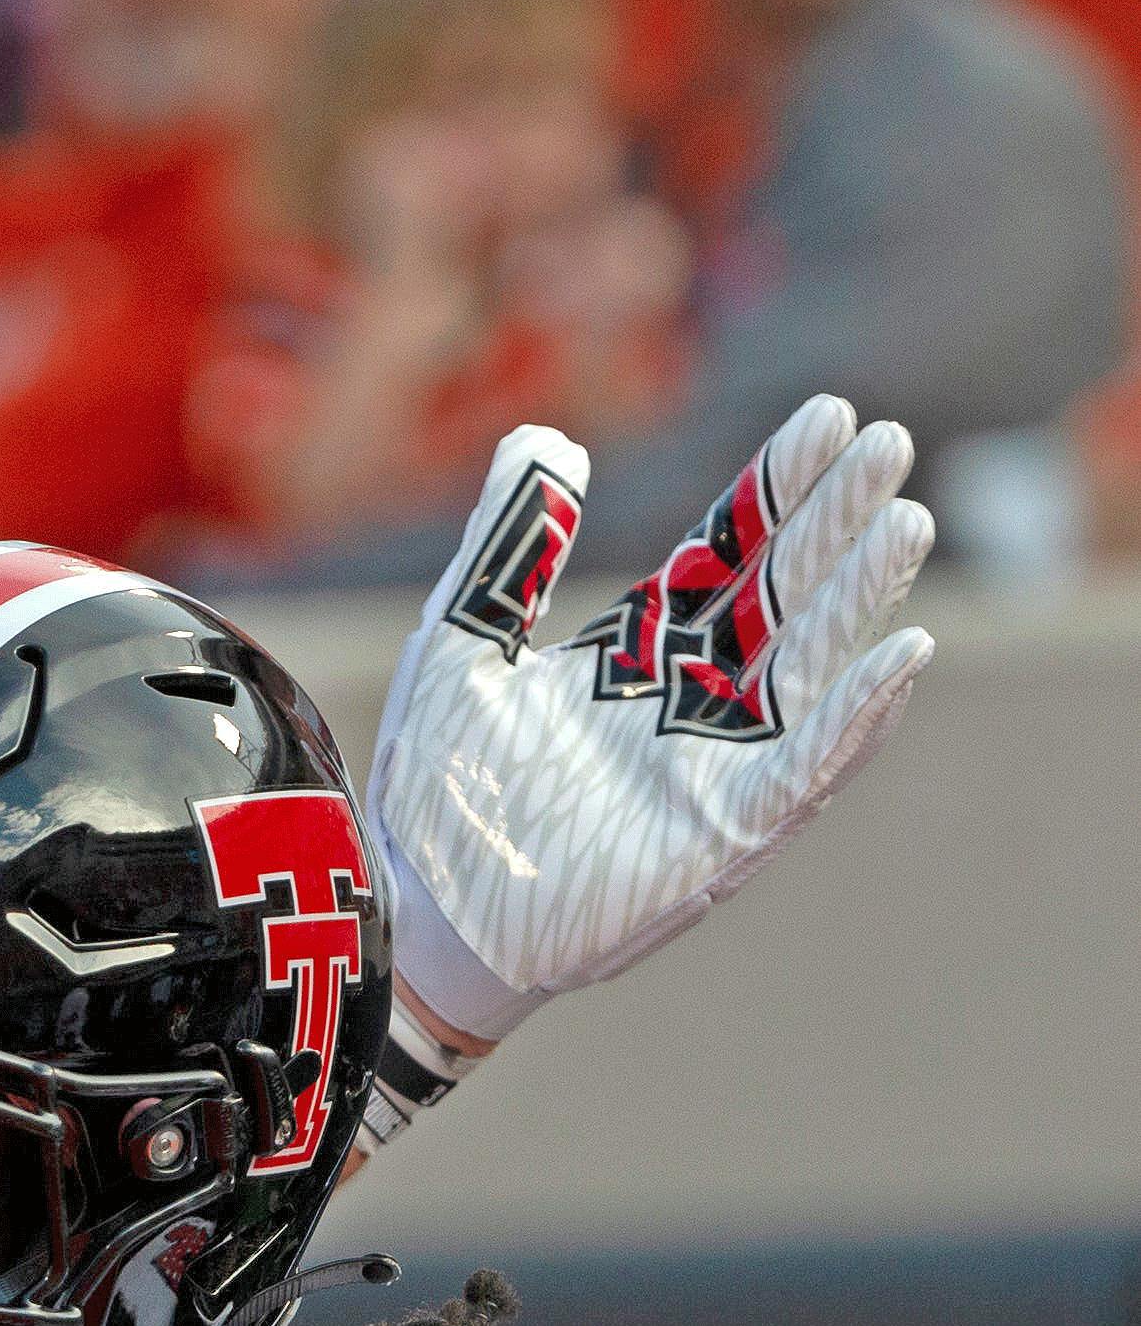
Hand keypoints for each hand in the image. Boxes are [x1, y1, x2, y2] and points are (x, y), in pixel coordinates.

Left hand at [369, 394, 933, 1060]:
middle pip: (781, 591)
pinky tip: (901, 655)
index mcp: (634, 649)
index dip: (779, 485)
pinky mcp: (721, 833)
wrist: (419, 911)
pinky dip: (855, 716)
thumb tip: (545, 440)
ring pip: (807, 664)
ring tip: (906, 521)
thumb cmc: (434, 790)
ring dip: (859, 596)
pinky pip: (805, 768)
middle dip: (834, 521)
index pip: (727, 549)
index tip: (832, 415)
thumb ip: (505, 547)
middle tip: (890, 443)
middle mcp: (688, 698)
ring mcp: (712, 763)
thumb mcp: (458, 645)